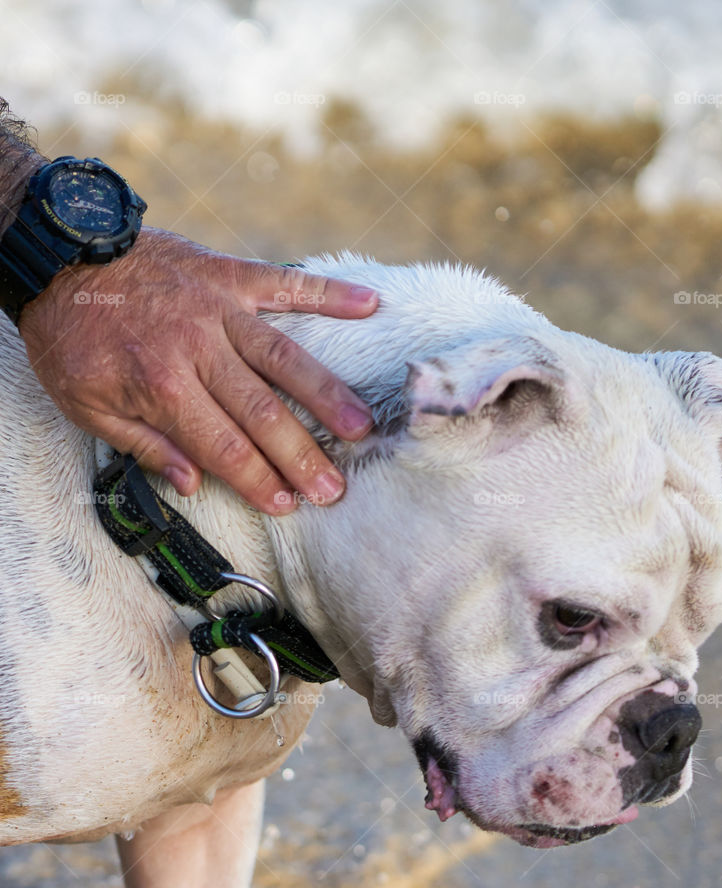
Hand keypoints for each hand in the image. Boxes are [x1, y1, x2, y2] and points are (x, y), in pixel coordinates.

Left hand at [18, 228, 378, 512]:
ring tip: (361, 426)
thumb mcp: (84, 404)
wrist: (56, 252)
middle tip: (335, 488)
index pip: (223, 447)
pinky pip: (285, 283)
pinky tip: (370, 304)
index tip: (288, 505)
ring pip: (283, 357)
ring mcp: (217, 307)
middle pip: (261, 411)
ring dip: (326, 394)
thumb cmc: (70, 335)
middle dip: (301, 455)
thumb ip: (142, 445)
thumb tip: (192, 483)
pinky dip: (329, 293)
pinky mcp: (227, 273)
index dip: (259, 481)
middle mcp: (197, 348)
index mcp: (162, 386)